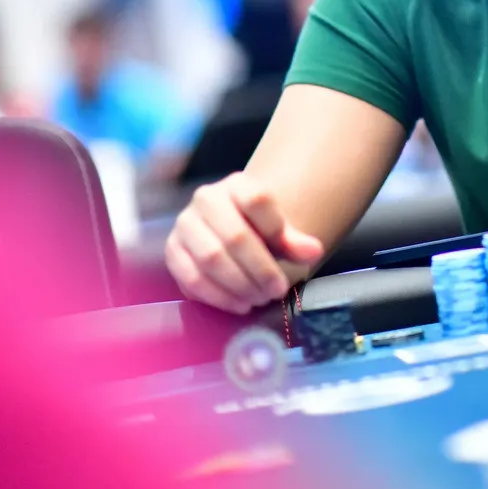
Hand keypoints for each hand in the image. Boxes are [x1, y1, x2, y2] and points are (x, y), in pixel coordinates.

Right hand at [165, 172, 323, 313]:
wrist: (229, 233)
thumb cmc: (259, 232)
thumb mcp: (280, 233)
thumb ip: (296, 241)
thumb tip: (313, 251)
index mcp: (236, 184)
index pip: (257, 200)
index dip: (277, 230)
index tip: (294, 254)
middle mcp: (206, 198)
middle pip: (235, 236)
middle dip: (260, 270)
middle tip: (276, 290)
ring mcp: (185, 224)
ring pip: (212, 259)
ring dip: (240, 285)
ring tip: (259, 298)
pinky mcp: (173, 251)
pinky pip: (192, 278)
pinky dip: (219, 296)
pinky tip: (239, 304)